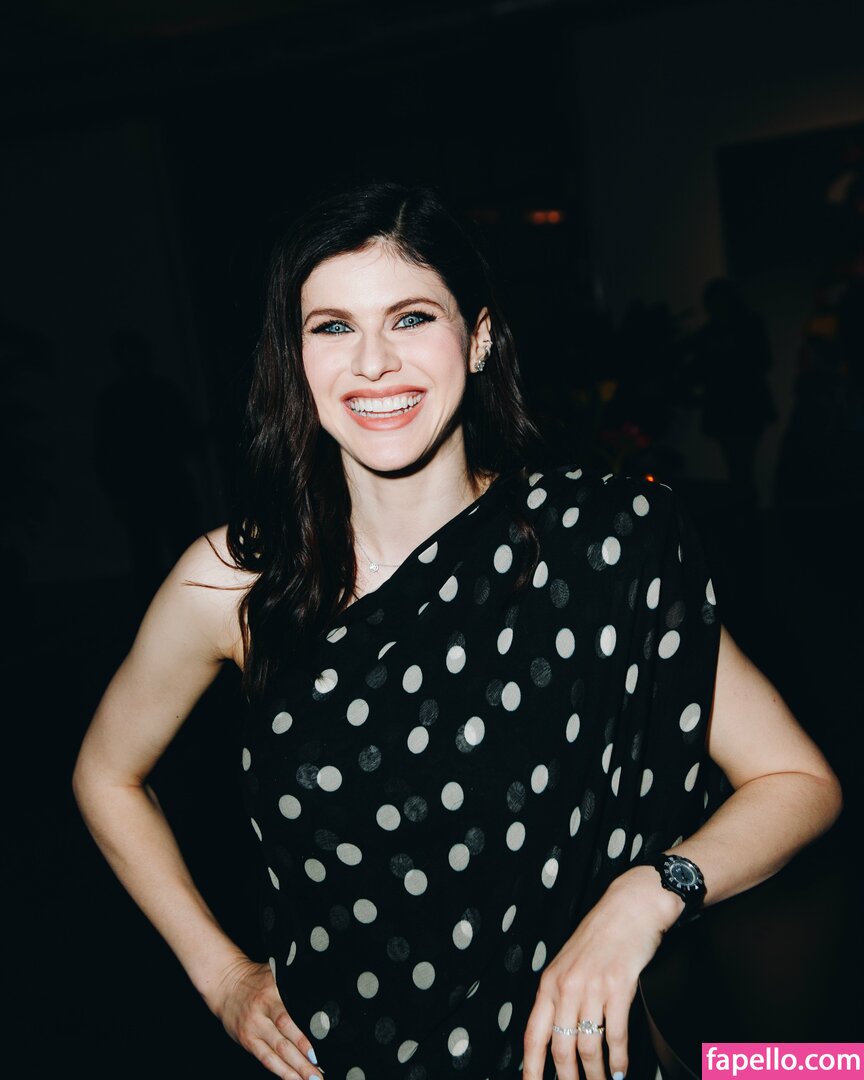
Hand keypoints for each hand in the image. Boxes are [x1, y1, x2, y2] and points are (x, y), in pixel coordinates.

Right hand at [207, 957, 322, 1078]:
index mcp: (274, 990)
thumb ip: (295, 988)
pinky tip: (293, 1078)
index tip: (323, 1044)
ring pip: (277, 1050)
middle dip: (305, 1056)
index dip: (307, 1032)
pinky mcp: (247, 1040)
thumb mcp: (277, 975)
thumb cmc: (257, 980)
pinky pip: (265, 1058)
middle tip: (321, 1071)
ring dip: (296, 1068)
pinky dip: (280, 1070)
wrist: (226, 984)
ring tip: (312, 1079)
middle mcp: (264, 1008)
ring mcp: (254, 1026)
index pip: (293, 1013)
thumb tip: (322, 1003)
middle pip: (287, 1034)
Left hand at [523, 866, 680, 1079]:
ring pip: (588, 1047)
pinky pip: (616, 1035)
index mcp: (549, 983)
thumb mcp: (568, 964)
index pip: (533, 1035)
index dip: (531, 1068)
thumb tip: (556, 1034)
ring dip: (597, 1075)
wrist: (629, 908)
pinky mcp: (618, 987)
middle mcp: (566, 987)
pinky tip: (623, 1069)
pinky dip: (620, 1059)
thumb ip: (560, 996)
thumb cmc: (600, 935)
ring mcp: (592, 988)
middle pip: (561, 1049)